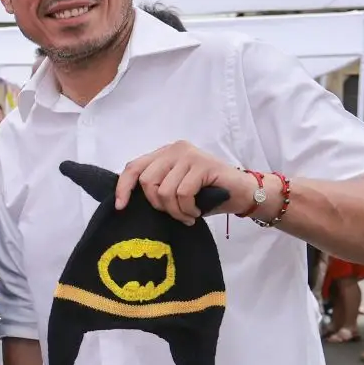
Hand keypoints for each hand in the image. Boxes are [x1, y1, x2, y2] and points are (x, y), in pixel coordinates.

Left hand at [115, 141, 258, 223]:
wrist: (242, 193)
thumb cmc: (208, 194)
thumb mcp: (175, 189)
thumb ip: (157, 187)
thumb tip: (128, 201)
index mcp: (164, 154)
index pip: (133, 167)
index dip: (123, 187)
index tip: (121, 207)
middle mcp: (174, 150)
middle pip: (146, 181)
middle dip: (158, 204)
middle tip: (175, 213)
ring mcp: (189, 155)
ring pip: (164, 190)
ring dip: (175, 211)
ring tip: (188, 214)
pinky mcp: (203, 164)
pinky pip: (183, 193)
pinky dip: (187, 209)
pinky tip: (196, 212)